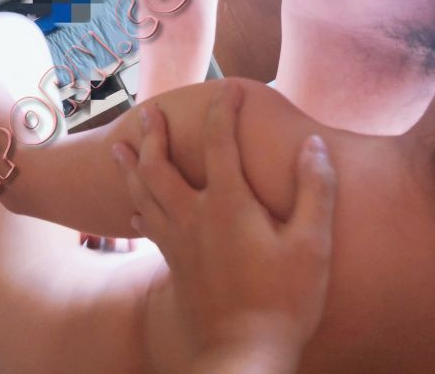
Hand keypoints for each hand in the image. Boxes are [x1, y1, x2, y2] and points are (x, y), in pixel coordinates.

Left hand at [111, 81, 337, 368]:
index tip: (228, 88)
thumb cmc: (284, 300)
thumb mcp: (313, 245)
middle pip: (160, 165)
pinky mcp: (174, 264)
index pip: (220, 141)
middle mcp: (194, 216)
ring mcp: (178, 242)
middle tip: (147, 112)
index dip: (223, 110)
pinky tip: (133, 206)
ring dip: (130, 166)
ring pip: (142, 193)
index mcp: (228, 204)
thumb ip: (315, 191)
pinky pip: (147, 226)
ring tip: (119, 147)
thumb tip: (313, 145)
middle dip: (153, 135)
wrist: (243, 354)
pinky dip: (138, 207)